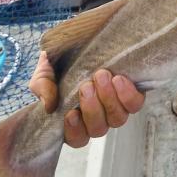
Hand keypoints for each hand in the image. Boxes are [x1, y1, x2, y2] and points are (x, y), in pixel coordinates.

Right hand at [29, 50, 144, 147]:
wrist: (81, 38)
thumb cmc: (61, 60)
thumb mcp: (45, 71)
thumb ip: (42, 87)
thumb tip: (49, 107)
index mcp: (75, 118)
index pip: (77, 138)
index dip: (75, 131)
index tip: (71, 113)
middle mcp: (97, 117)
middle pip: (98, 129)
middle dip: (92, 108)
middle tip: (86, 85)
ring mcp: (115, 106)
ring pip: (117, 119)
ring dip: (108, 99)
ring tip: (101, 76)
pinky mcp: (130, 92)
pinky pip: (134, 103)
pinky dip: (127, 94)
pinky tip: (118, 79)